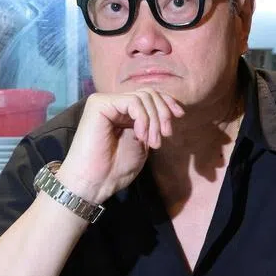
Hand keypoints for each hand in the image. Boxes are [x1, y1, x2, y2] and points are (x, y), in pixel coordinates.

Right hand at [56, 90, 184, 205]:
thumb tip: (169, 110)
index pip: (149, 96)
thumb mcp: (143, 142)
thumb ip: (151, 125)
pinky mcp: (99, 104)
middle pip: (149, 93)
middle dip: (163, 113)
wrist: (95, 182)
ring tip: (153, 143)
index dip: (167, 103)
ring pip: (143, 97)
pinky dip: (143, 118)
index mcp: (124, 112)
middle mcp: (114, 104)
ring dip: (154, 120)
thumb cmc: (116, 169)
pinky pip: (132, 102)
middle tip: (165, 136)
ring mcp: (105, 102)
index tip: (180, 116)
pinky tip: (141, 136)